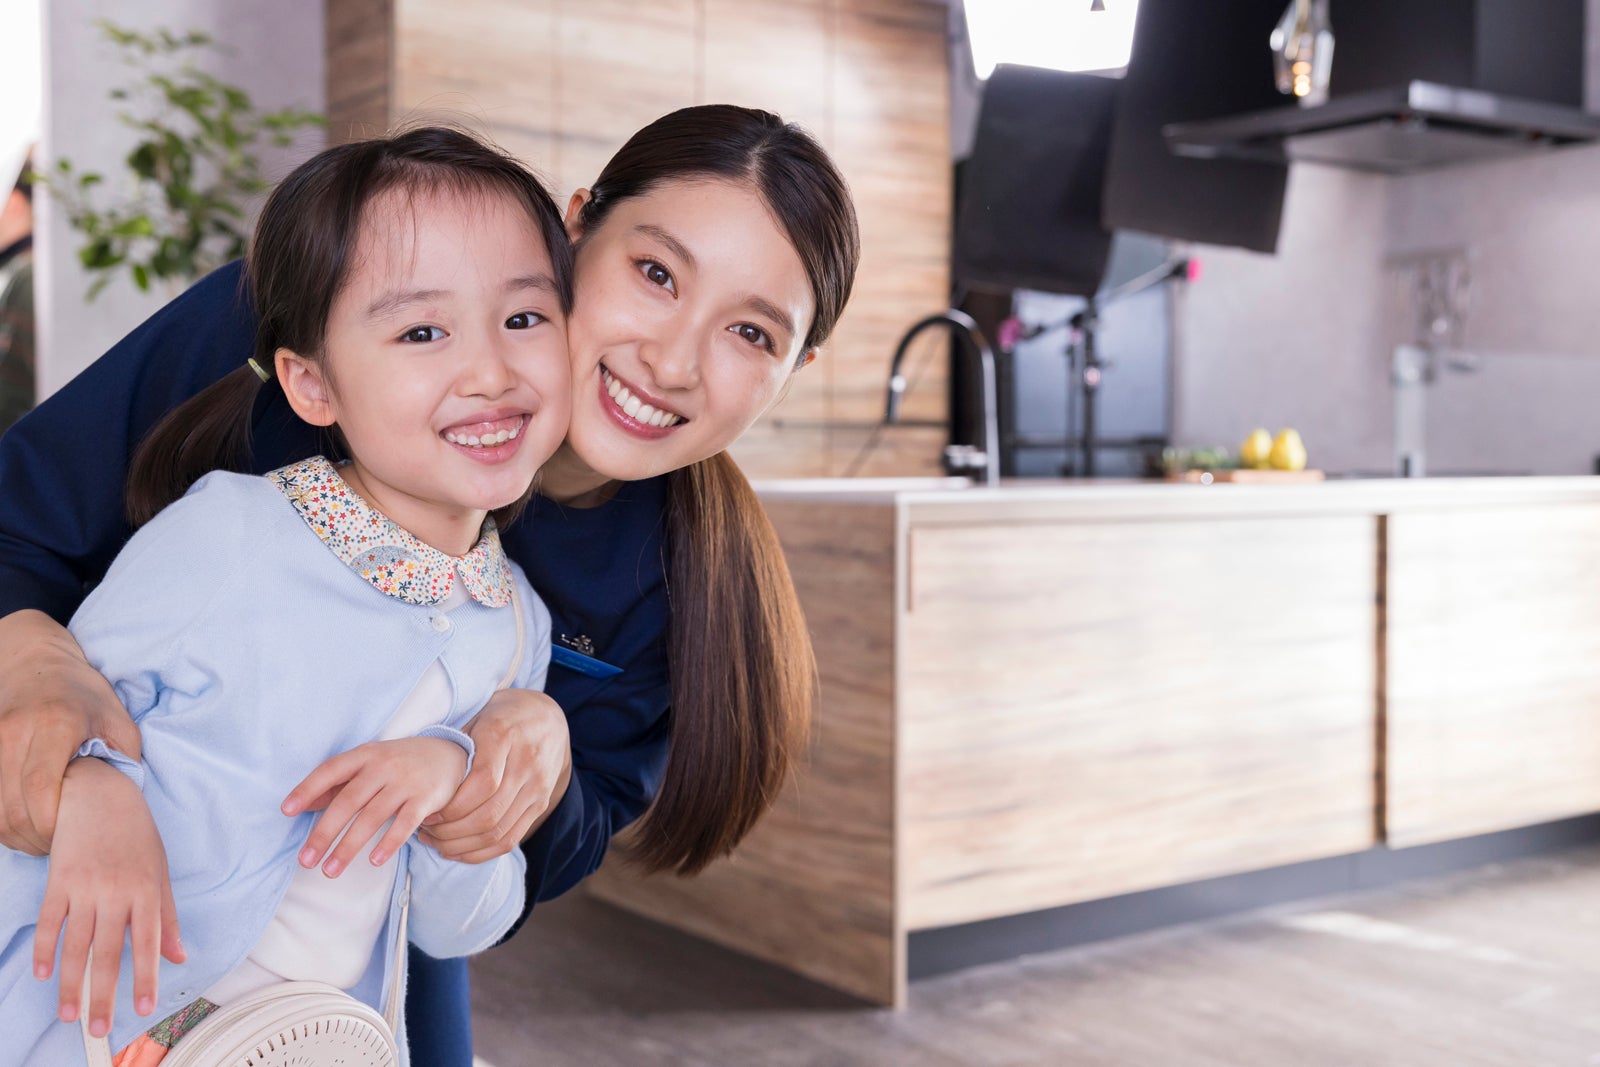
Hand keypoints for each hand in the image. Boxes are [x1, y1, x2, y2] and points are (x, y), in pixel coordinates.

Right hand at [0, 610, 142, 855]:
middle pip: (11, 808)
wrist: (34, 662)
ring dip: (17, 836)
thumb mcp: (117, 719)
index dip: (50, 824)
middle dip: (36, 838)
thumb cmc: (82, 693)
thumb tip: (124, 800)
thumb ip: (123, 758)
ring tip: (45, 838)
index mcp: (55, 724)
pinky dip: (3, 823)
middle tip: (62, 844)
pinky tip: (25, 824)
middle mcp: (14, 733)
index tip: (71, 836)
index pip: (39, 788)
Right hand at [34, 758, 183, 1038]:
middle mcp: (117, 892)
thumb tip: (179, 957)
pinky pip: (50, 922)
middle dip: (103, 995)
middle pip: (108, 953)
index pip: (148, 944)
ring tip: (69, 1014)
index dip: (146, 978)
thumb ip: (167, 919)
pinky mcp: (59, 880)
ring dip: (71, 984)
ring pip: (76, 945)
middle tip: (98, 1029)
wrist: (102, 796)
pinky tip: (45, 975)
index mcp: (147, 892)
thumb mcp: (161, 874)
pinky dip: (46, 950)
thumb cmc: (137, 839)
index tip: (143, 1009)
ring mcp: (86, 887)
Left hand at [283, 737, 468, 877]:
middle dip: (324, 832)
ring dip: (349, 846)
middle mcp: (383, 766)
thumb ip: (339, 783)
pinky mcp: (426, 798)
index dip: (308, 789)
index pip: (330, 770)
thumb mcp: (370, 764)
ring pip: (372, 817)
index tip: (287, 811)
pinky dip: (388, 843)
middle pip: (348, 801)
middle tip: (306, 860)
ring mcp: (406, 782)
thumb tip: (304, 806)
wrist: (449, 754)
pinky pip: (404, 824)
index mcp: (365, 755)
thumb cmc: (400, 762)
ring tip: (330, 870)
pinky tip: (374, 861)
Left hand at [420, 689, 571, 863]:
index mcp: (505, 736)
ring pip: (499, 831)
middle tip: (425, 832)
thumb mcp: (477, 718)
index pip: (483, 783)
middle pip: (490, 813)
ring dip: (463, 845)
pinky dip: (482, 852)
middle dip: (451, 831)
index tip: (427, 814)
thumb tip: (423, 782)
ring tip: (437, 843)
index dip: (453, 806)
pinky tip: (458, 850)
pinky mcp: (541, 804)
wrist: (548, 719)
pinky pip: (511, 838)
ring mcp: (538, 787)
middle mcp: (526, 763)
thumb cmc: (501, 717)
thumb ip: (456, 747)